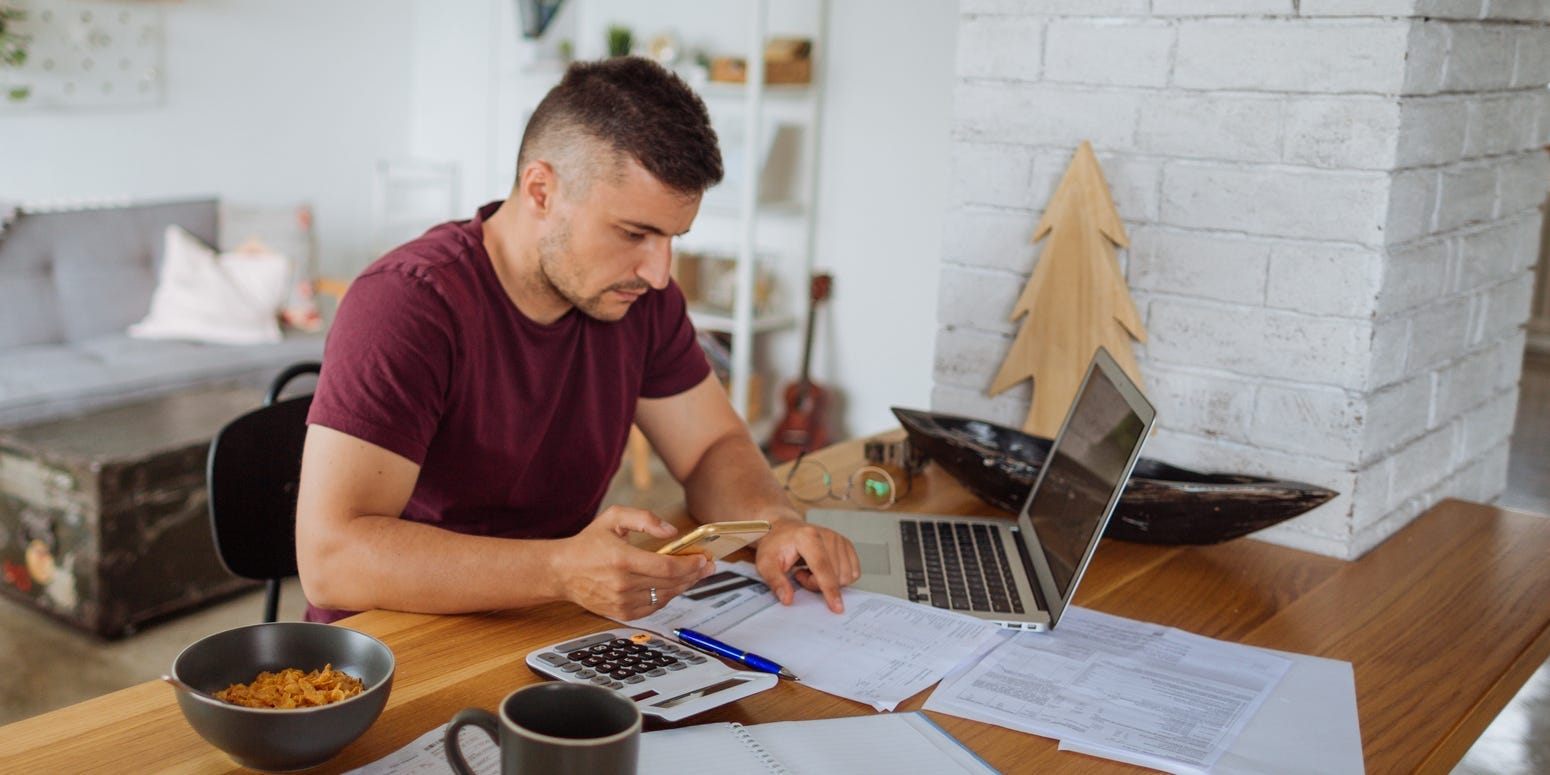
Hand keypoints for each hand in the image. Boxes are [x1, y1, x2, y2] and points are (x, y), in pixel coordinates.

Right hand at [549, 506, 715, 619]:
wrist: (562, 571)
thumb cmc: (588, 543)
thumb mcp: (614, 518)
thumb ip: (645, 518)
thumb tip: (671, 531)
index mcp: (622, 560)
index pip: (667, 568)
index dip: (690, 565)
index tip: (704, 559)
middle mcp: (623, 584)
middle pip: (671, 584)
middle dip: (694, 575)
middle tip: (707, 566)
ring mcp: (622, 602)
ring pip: (665, 597)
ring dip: (683, 586)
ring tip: (694, 575)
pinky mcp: (621, 613)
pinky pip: (654, 607)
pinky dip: (667, 597)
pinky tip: (674, 586)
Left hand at [753, 515, 859, 613]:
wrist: (783, 529)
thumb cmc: (776, 545)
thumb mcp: (765, 563)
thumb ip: (775, 581)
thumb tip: (787, 599)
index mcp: (807, 537)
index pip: (823, 567)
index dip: (830, 589)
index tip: (836, 607)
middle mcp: (827, 535)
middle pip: (834, 575)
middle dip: (817, 584)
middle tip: (800, 574)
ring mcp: (839, 539)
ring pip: (845, 576)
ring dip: (828, 581)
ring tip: (810, 570)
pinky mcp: (846, 544)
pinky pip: (852, 572)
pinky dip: (839, 577)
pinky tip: (823, 569)